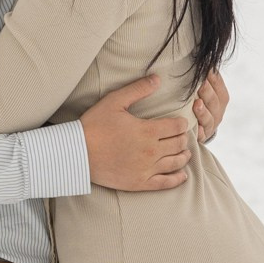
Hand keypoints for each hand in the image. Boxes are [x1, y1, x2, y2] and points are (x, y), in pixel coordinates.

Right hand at [81, 78, 193, 194]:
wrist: (77, 153)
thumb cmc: (94, 125)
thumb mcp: (115, 101)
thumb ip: (138, 89)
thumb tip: (157, 79)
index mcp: (147, 130)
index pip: (176, 126)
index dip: (182, 123)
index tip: (181, 122)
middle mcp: (151, 151)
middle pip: (178, 144)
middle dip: (183, 138)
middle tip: (182, 135)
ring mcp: (146, 169)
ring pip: (175, 163)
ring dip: (184, 156)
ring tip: (186, 152)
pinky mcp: (139, 183)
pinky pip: (165, 183)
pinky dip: (177, 179)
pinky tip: (183, 175)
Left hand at [192, 68, 228, 147]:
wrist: (197, 126)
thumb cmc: (196, 98)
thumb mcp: (202, 86)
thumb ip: (202, 74)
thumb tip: (201, 55)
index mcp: (220, 96)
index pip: (218, 85)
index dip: (212, 78)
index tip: (204, 69)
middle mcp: (218, 111)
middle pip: (214, 101)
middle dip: (207, 93)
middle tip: (200, 84)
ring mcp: (211, 124)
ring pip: (209, 119)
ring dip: (203, 112)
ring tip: (196, 104)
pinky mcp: (202, 136)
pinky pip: (202, 135)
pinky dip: (200, 133)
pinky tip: (197, 129)